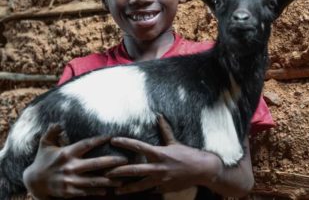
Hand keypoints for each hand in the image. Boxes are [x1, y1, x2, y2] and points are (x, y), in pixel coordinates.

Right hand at [23, 124, 127, 199]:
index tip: (112, 137)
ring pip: (94, 180)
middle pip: (95, 164)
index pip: (86, 144)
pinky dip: (98, 190)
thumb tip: (58, 121)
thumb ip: (52, 131)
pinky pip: (87, 191)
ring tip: (122, 178)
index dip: (99, 140)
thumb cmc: (43, 160)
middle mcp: (70, 167)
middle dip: (112, 162)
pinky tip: (109, 188)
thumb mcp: (45, 144)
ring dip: (109, 179)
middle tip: (125, 159)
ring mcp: (70, 181)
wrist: (33, 182)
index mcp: (66, 153)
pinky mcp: (69, 192)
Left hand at [106, 116, 222, 194]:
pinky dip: (144, 190)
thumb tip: (159, 117)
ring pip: (140, 185)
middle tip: (106, 172)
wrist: (202, 170)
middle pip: (134, 170)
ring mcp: (160, 180)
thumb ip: (165, 130)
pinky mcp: (164, 188)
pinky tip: (134, 192)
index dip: (125, 142)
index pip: (138, 146)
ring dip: (127, 187)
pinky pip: (151, 189)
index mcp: (159, 153)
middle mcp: (158, 167)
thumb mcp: (175, 142)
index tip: (113, 140)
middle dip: (119, 171)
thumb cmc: (188, 154)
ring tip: (115, 190)